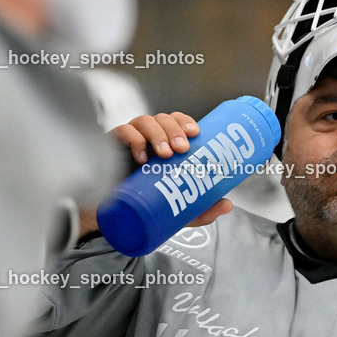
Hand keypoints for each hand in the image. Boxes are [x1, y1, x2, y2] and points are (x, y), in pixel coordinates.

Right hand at [79, 112, 232, 235]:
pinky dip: (132, 140)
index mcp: (164, 144)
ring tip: (165, 154)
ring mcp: (128, 140)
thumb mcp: (178, 208)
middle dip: (174, 129)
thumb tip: (227, 204)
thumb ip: (201, 207)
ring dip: (157, 134)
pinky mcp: (110, 147)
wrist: (114, 217)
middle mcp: (147, 138)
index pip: (175, 121)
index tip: (196, 133)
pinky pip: (121, 132)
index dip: (185, 121)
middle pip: (162, 118)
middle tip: (182, 148)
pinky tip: (141, 157)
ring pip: (143, 121)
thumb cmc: (147, 205)